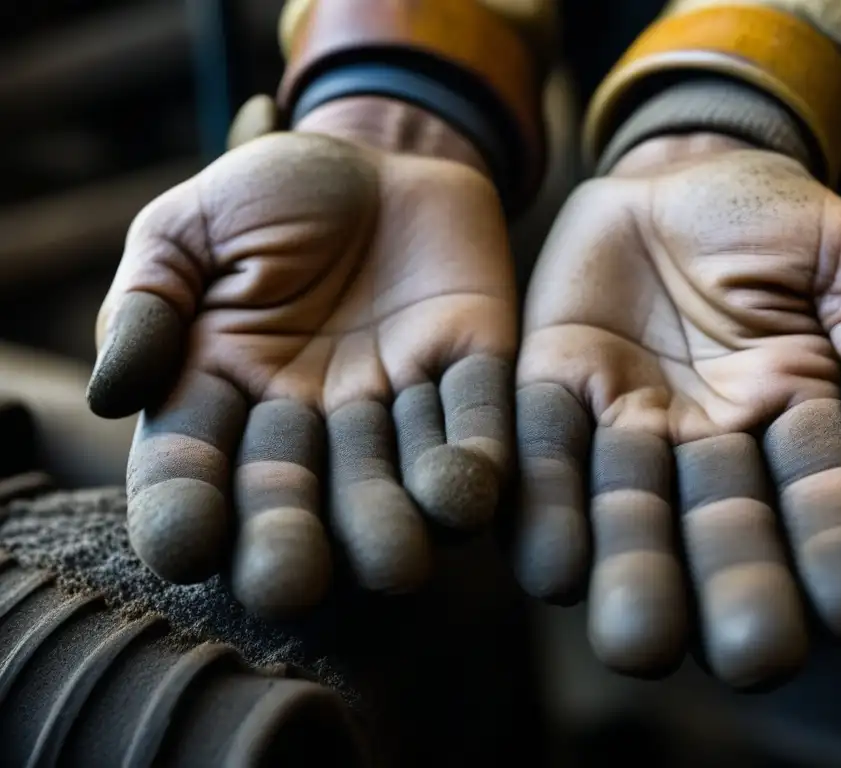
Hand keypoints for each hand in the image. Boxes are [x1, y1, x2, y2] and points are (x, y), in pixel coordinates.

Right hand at [88, 98, 516, 618]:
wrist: (376, 155)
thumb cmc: (269, 194)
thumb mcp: (187, 229)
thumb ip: (147, 303)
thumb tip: (113, 394)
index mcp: (225, 389)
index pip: (193, 465)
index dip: (186, 508)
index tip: (185, 546)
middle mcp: (310, 416)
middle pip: (298, 494)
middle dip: (293, 538)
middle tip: (292, 583)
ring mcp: (394, 397)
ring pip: (392, 473)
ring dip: (393, 518)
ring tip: (396, 560)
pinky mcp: (470, 364)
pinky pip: (476, 416)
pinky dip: (473, 455)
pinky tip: (468, 492)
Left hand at [513, 133, 840, 684]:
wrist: (673, 179)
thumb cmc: (771, 217)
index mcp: (797, 417)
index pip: (825, 497)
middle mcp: (709, 446)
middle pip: (722, 531)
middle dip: (735, 590)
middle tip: (747, 656)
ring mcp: (626, 426)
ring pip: (629, 514)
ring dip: (632, 573)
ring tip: (638, 637)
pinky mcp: (551, 392)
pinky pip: (541, 457)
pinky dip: (543, 507)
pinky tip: (550, 567)